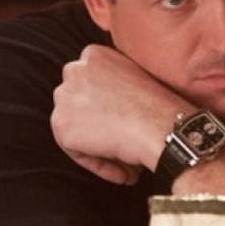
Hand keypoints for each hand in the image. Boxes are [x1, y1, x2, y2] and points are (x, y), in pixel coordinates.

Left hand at [50, 44, 190, 184]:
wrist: (162, 124)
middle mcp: (73, 70)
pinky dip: (98, 164)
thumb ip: (113, 84)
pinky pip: (77, 151)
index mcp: (93, 55)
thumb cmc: (160, 106)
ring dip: (99, 147)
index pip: (89, 85)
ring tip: (127, 163)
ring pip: (76, 129)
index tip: (123, 125)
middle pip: (78, 106)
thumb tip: (106, 109)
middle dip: (98, 127)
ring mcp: (65, 97)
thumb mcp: (136, 78)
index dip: (106, 110)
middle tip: (123, 145)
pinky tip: (124, 171)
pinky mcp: (62, 125)